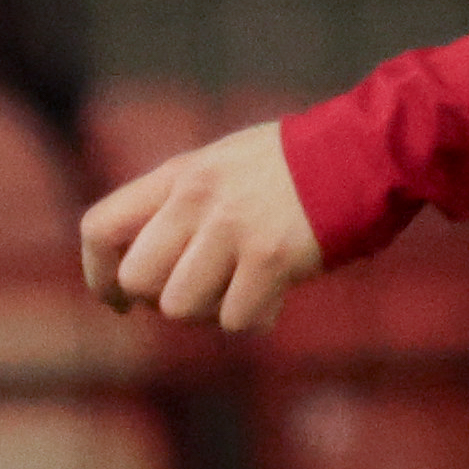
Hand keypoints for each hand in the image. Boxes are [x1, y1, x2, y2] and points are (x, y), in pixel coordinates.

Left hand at [79, 119, 320, 333]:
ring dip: (212, 311)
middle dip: (161, 300)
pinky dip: (256, 318)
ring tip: (244, 287)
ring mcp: (232, 227)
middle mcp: (196, 198)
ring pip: (180, 308)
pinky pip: (235, 320)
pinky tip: (276, 294)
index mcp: (178, 174)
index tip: (118, 301)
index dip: (99, 276)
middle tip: (198, 294)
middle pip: (136, 280)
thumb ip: (180, 206)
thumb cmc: (298, 166)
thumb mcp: (223, 166)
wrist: (370, 148)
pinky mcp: (272, 257)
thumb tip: (141, 271)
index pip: (99, 228)